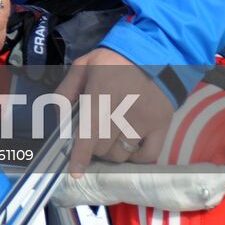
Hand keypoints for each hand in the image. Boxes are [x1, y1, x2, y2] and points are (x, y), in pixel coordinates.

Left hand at [55, 47, 174, 174]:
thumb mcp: (82, 67)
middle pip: (103, 147)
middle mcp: (124, 109)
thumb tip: (60, 122)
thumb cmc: (113, 61)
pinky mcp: (163, 125)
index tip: (76, 172)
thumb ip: (65, 93)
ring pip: (122, 154)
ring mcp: (146, 120)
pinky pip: (147, 155)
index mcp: (101, 92)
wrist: (155, 52)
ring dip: (111, 152)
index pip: (89, 132)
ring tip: (110, 138)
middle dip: (93, 147)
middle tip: (92, 136)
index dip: (81, 155)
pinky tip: (128, 146)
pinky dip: (135, 157)